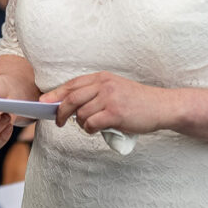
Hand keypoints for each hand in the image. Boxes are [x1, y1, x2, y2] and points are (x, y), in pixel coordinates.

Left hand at [40, 71, 171, 134]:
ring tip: (91, 126)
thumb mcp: (115, 88)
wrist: (162, 106)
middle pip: (71, 98)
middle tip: (58, 122)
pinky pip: (92, 123)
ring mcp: (109, 98)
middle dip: (60, 111)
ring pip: (81, 114)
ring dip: (81, 123)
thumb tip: (71, 106)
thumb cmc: (138, 101)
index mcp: (102, 77)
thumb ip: (96, 93)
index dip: (56, 93)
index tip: (44, 102)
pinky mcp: (115, 113)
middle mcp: (104, 85)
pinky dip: (89, 129)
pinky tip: (95, 129)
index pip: (72, 84)